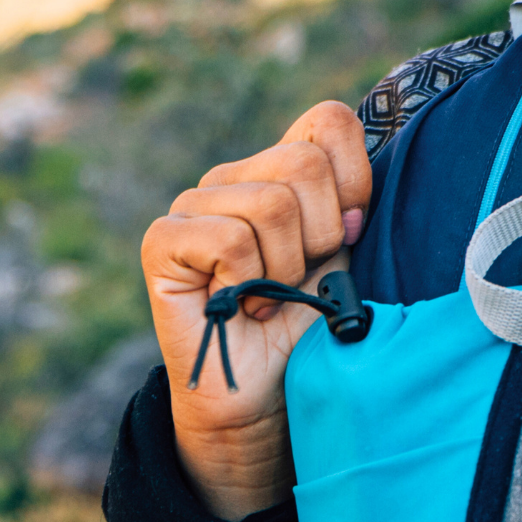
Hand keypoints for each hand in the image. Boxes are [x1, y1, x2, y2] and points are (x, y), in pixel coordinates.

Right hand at [141, 101, 370, 519]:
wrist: (267, 400)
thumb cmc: (309, 329)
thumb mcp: (346, 257)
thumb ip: (353, 204)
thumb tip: (359, 175)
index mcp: (281, 169)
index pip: (328, 121)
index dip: (354, 180)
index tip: (349, 236)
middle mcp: (234, 176)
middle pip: (303, 163)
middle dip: (321, 235)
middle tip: (300, 278)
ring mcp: (193, 204)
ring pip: (271, 203)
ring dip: (284, 267)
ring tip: (268, 297)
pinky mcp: (162, 241)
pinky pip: (228, 238)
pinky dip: (246, 282)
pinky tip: (238, 306)